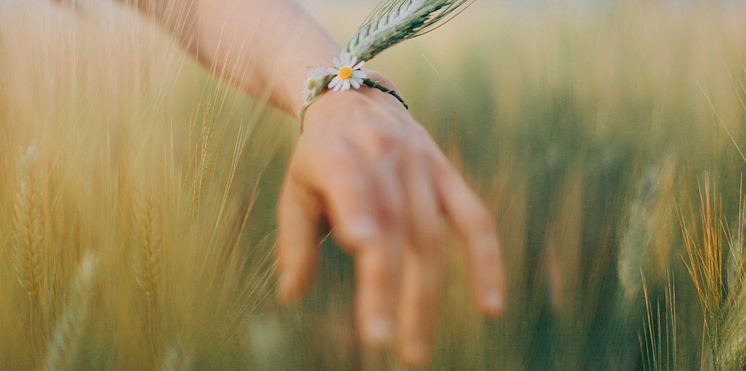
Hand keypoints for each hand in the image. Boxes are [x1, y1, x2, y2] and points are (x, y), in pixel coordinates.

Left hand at [276, 73, 505, 366]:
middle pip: (394, 226)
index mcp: (337, 153)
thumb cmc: (320, 156)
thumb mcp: (296, 186)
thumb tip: (290, 295)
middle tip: (382, 344)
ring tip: (415, 350)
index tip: (362, 246)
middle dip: (388, 287)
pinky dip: (487, 261)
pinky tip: (490, 305)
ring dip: (425, 297)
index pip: (350, 183)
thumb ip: (293, 240)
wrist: (356, 99)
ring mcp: (422, 165)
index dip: (359, 211)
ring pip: (431, 236)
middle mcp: (384, 156)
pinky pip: (476, 220)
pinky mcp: (448, 175)